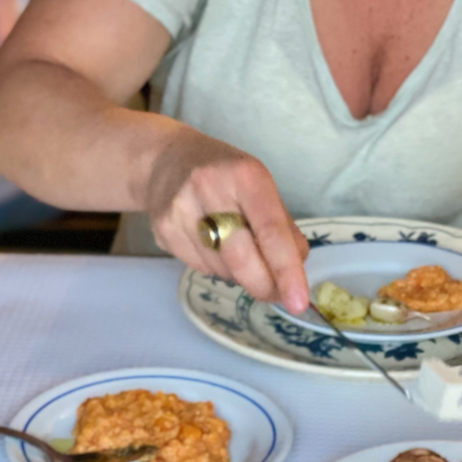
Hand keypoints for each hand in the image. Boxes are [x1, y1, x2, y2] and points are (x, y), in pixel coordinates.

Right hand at [145, 126, 309, 312]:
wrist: (166, 160)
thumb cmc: (225, 175)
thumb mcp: (260, 186)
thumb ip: (282, 226)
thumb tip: (296, 269)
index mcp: (244, 175)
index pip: (270, 229)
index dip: (286, 269)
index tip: (298, 301)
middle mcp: (209, 188)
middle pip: (241, 258)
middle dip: (264, 285)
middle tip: (277, 294)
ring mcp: (180, 211)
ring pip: (221, 269)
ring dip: (240, 274)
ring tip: (239, 250)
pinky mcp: (163, 231)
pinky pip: (200, 268)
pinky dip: (218, 268)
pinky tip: (215, 247)